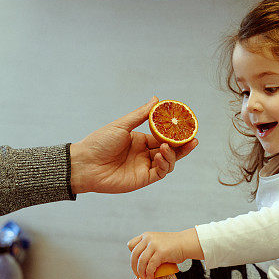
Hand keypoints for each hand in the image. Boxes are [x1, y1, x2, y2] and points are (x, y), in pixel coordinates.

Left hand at [69, 97, 197, 194]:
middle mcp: (144, 154)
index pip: (163, 136)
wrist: (85, 163)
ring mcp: (144, 167)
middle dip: (183, 146)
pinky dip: (165, 164)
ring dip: (172, 154)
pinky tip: (161, 155)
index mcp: (140, 140)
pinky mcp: (142, 179)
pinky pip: (160, 172)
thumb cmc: (99, 142)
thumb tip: (157, 99)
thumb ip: (141, 115)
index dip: (176, 133)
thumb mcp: (122, 125)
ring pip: (168, 162)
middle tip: (193, 139)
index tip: (187, 127)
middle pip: (170, 150)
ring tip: (166, 146)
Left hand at [128, 228, 203, 278]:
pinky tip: (151, 277)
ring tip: (144, 277)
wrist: (186, 243)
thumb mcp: (158, 241)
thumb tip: (143, 263)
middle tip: (138, 274)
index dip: (132, 255)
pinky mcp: (161, 252)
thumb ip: (150, 248)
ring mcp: (154, 245)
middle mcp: (148, 238)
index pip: (131, 245)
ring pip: (142, 261)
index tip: (136, 263)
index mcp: (146, 236)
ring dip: (141, 272)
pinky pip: (151, 265)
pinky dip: (149, 273)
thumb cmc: (174, 245)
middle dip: (134, 267)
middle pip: (135, 255)